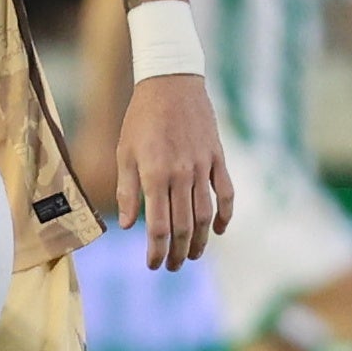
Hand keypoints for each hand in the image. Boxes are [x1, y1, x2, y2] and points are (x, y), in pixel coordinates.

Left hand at [109, 72, 233, 268]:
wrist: (171, 83)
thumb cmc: (141, 119)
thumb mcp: (125, 153)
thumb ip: (127, 191)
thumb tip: (128, 227)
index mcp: (155, 175)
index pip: (158, 226)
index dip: (157, 251)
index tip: (153, 265)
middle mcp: (181, 175)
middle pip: (184, 227)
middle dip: (179, 253)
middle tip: (174, 267)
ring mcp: (203, 167)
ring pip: (206, 215)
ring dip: (202, 241)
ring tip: (194, 255)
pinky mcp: (217, 158)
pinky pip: (226, 193)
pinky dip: (226, 214)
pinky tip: (220, 229)